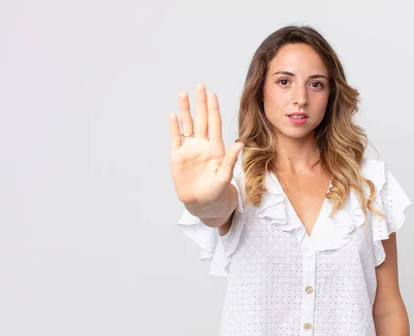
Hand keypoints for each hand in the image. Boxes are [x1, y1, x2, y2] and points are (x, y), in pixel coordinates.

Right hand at [169, 84, 243, 206]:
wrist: (202, 203)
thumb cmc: (217, 191)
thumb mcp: (225, 176)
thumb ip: (231, 159)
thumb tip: (240, 143)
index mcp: (216, 148)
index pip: (214, 124)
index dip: (213, 109)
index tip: (212, 94)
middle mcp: (203, 144)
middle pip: (201, 119)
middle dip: (200, 103)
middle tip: (200, 86)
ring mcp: (190, 149)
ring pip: (187, 125)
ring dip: (185, 110)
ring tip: (183, 94)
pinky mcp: (178, 156)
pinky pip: (176, 138)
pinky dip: (174, 127)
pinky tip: (173, 115)